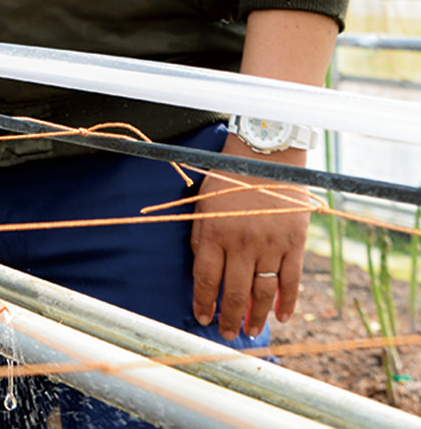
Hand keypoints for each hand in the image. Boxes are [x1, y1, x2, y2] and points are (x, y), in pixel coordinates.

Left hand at [190, 136, 317, 339]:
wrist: (264, 159)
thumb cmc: (227, 181)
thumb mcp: (202, 205)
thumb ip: (201, 239)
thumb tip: (201, 273)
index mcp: (214, 234)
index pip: (205, 279)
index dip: (202, 302)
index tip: (202, 318)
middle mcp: (241, 243)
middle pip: (234, 292)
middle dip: (229, 318)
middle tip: (229, 334)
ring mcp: (270, 245)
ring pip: (263, 292)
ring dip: (256, 316)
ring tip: (251, 331)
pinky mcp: (294, 244)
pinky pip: (292, 281)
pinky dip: (288, 302)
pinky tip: (282, 317)